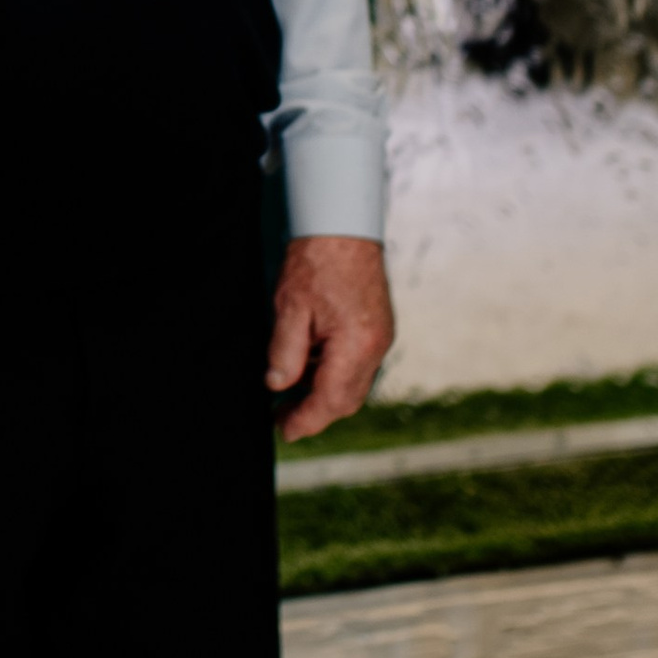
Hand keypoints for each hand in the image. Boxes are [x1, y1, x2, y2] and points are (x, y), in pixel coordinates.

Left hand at [265, 234, 394, 442]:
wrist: (344, 227)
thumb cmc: (317, 262)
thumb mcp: (289, 309)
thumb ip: (285, 353)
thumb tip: (277, 386)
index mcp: (356, 345)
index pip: (330, 401)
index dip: (305, 421)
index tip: (283, 430)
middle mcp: (375, 347)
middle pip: (347, 400)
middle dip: (315, 414)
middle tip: (281, 415)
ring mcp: (381, 338)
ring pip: (354, 385)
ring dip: (324, 395)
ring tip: (289, 393)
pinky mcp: (378, 329)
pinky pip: (358, 366)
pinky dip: (334, 375)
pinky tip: (310, 367)